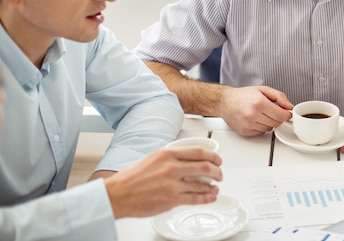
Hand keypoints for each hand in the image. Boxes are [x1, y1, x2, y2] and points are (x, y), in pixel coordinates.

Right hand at [104, 146, 222, 217]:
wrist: (117, 194)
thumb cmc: (131, 178)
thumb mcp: (152, 157)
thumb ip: (169, 157)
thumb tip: (185, 159)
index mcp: (167, 154)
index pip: (198, 152)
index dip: (213, 156)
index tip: (217, 159)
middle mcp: (172, 167)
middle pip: (205, 167)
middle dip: (217, 171)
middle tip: (219, 173)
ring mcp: (173, 184)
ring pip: (202, 184)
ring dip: (213, 186)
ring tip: (216, 187)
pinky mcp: (171, 200)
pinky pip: (195, 198)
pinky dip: (206, 198)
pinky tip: (210, 197)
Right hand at [218, 86, 292, 135]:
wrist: (225, 102)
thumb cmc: (243, 95)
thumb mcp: (263, 90)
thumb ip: (279, 97)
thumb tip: (290, 106)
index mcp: (259, 103)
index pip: (281, 115)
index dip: (286, 114)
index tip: (286, 112)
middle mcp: (253, 115)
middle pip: (277, 123)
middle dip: (277, 117)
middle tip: (272, 111)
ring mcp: (249, 125)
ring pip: (270, 129)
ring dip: (269, 122)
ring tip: (261, 114)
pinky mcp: (245, 132)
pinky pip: (261, 133)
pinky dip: (261, 127)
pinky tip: (255, 119)